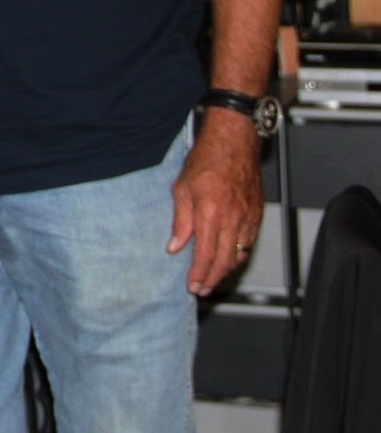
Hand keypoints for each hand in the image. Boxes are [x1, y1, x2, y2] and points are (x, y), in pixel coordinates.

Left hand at [168, 110, 264, 295]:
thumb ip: (181, 220)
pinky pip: (248, 242)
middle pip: (225, 261)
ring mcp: (248, 218)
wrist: (234, 143)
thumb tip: (175, 246)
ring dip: (226, 270)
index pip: (206, 254)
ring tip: (213, 278)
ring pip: (239, 254)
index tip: (192, 285)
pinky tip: (229, 258)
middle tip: (202, 289)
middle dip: (213, 279)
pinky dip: (238, 255)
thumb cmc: (206, 160)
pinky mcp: (256, 214)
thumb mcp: (182, 188)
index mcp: (211, 213)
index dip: (199, 273)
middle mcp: (233, 219)